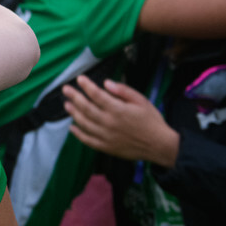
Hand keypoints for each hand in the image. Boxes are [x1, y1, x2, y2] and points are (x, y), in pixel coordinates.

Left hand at [62, 76, 178, 165]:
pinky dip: (78, 134)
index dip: (87, 86)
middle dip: (74, 96)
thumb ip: (123, 91)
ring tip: (67, 105)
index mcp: (118, 110)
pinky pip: (88, 140)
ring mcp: (106, 136)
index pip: (97, 95)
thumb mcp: (141, 101)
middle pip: (86, 108)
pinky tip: (72, 127)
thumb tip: (106, 83)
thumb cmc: (152, 121)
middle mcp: (109, 123)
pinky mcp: (106, 147)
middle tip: (65, 89)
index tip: (79, 79)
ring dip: (74, 113)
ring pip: (84, 123)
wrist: (160, 145)